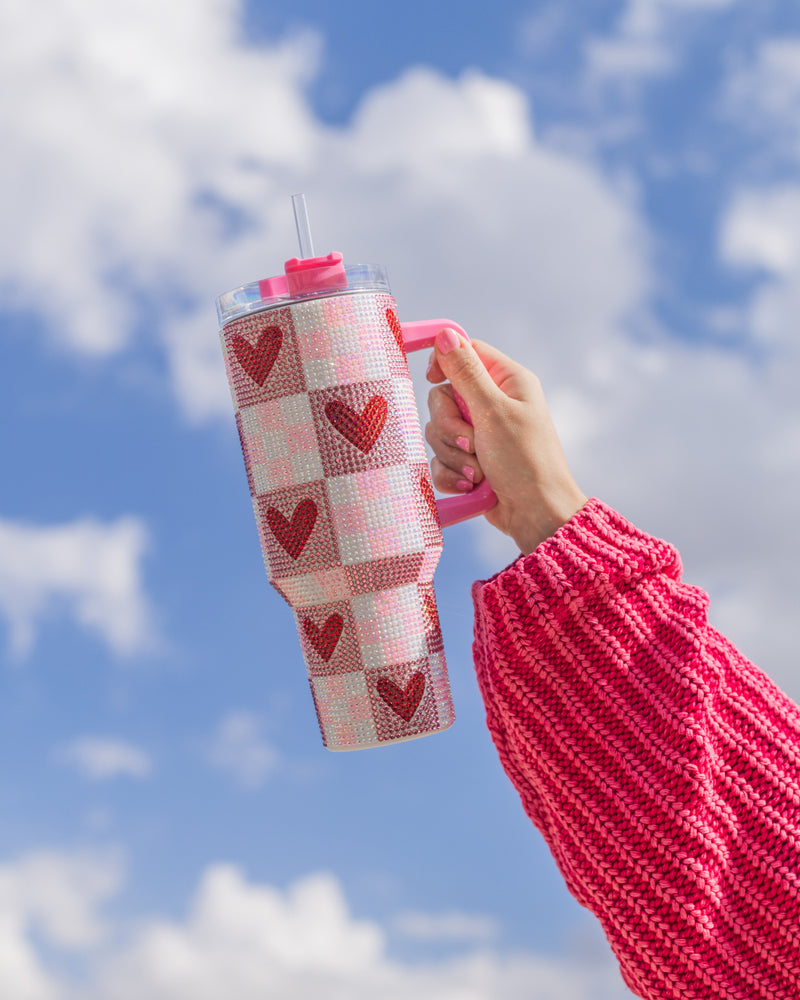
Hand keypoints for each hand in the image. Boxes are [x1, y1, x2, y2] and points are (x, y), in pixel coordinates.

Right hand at [425, 329, 586, 554]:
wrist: (535, 516)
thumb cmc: (525, 461)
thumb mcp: (494, 412)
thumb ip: (466, 373)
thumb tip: (445, 335)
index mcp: (507, 381)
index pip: (465, 352)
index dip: (443, 362)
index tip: (432, 378)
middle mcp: (493, 404)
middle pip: (443, 395)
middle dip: (450, 425)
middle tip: (471, 441)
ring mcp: (480, 434)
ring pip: (438, 430)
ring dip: (453, 454)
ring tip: (477, 471)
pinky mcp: (469, 462)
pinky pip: (440, 459)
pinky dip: (451, 473)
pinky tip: (470, 485)